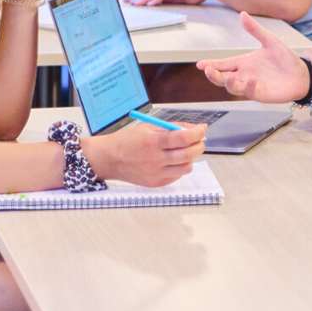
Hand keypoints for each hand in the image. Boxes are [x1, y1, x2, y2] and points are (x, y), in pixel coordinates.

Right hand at [86, 120, 206, 187]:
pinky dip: (179, 167)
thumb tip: (192, 128)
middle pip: (189, 154)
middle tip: (199, 140)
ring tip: (184, 151)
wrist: (109, 159)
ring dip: (190, 158)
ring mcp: (156, 173)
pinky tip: (171, 160)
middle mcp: (155, 159)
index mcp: (152, 142)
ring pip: (186, 167)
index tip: (202, 128)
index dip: (197, 132)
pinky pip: (176, 175)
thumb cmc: (127, 141)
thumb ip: (170, 128)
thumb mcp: (147, 127)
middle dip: (199, 145)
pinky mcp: (156, 183)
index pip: (183, 138)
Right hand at [198, 12, 307, 102]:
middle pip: (222, 77)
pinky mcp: (261, 94)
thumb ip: (255, 30)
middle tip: (208, 70)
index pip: (223, 64)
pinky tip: (250, 81)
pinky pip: (251, 92)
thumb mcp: (270, 41)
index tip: (200, 64)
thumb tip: (242, 14)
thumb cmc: (286, 59)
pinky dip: (249, 87)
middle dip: (214, 75)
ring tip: (227, 77)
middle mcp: (244, 75)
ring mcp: (251, 86)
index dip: (211, 64)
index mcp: (243, 63)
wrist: (302, 74)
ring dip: (228, 83)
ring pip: (233, 87)